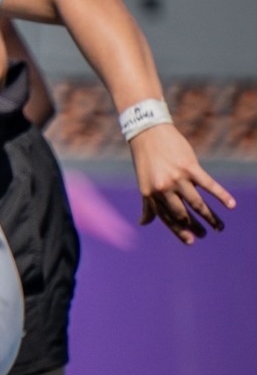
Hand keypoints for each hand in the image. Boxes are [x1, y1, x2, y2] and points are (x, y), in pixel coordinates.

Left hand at [130, 123, 234, 243]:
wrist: (148, 133)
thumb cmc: (146, 161)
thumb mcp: (144, 184)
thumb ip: (147, 205)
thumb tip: (143, 223)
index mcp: (152, 195)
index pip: (167, 218)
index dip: (179, 232)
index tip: (191, 242)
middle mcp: (163, 189)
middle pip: (183, 214)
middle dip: (195, 227)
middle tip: (206, 235)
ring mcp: (177, 178)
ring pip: (197, 203)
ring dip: (210, 217)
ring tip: (219, 227)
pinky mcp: (190, 167)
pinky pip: (208, 185)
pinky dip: (221, 195)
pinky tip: (231, 205)